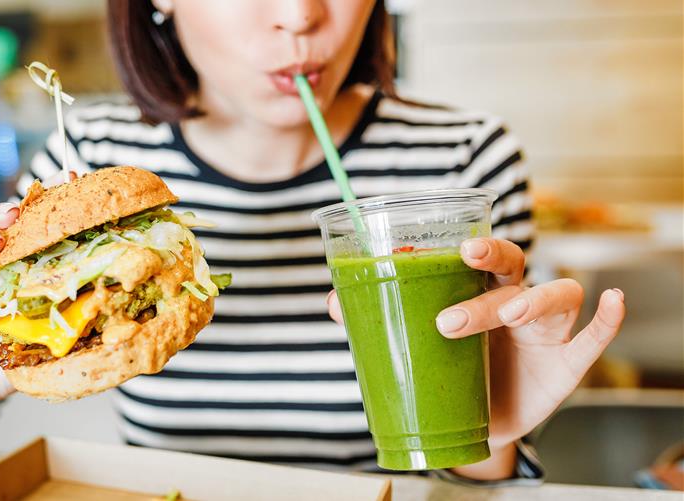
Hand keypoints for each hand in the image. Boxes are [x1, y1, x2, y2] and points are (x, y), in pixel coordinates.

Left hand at [327, 238, 624, 476]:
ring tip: (510, 316)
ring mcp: (543, 331)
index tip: (456, 246)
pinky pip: (592, 337)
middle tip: (456, 305)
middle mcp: (513, 300)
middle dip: (492, 272)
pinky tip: (613, 301)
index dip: (475, 246)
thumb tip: (331, 303)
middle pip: (513, 270)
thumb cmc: (449, 369)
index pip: (481, 256)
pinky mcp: (565, 365)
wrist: (477, 422)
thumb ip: (382, 323)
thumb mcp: (420, 347)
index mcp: (476, 290)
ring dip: (534, 300)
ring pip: (554, 296)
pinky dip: (605, 320)